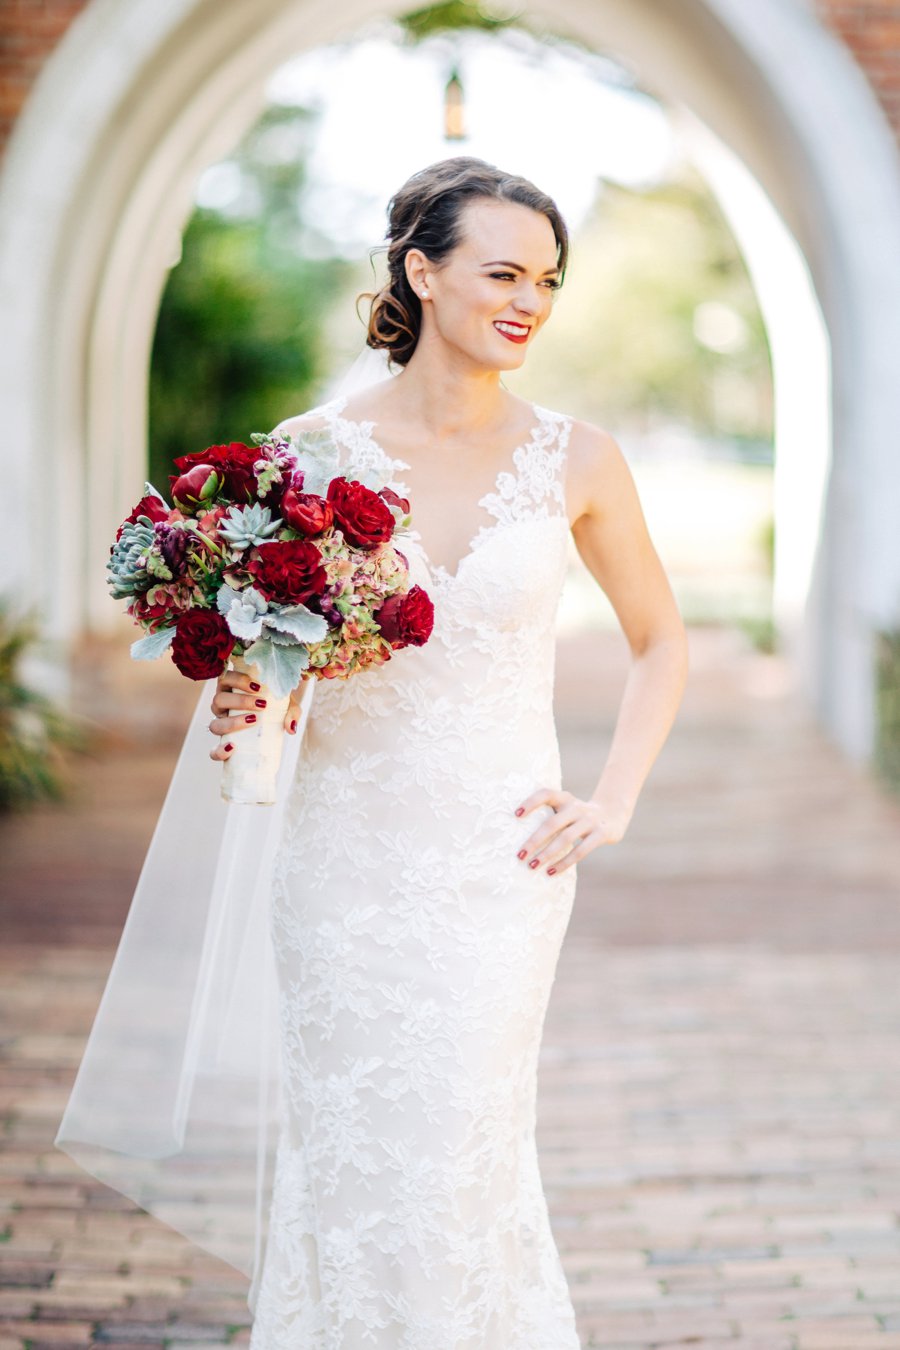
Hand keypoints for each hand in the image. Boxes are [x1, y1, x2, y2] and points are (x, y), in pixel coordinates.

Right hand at [207, 667, 303, 761]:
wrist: (272, 726)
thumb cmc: (275, 710)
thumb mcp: (285, 706)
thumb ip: (291, 712)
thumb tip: (291, 727)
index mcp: (231, 690)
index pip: (225, 679)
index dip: (237, 680)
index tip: (258, 686)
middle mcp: (222, 707)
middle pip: (218, 700)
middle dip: (240, 701)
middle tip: (262, 704)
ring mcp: (220, 726)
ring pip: (215, 724)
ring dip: (233, 722)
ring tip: (254, 721)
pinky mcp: (221, 746)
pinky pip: (213, 752)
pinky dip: (220, 750)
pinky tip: (233, 747)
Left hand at [513, 787, 631, 874]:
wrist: (613, 813)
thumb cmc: (578, 815)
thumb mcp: (566, 808)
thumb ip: (550, 815)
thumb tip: (521, 838)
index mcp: (565, 798)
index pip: (546, 794)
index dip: (530, 802)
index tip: (516, 815)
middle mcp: (576, 807)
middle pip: (552, 823)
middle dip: (534, 840)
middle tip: (520, 855)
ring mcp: (590, 820)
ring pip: (565, 838)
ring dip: (547, 854)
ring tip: (532, 866)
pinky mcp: (601, 834)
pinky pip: (581, 851)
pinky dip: (565, 862)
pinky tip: (551, 872)